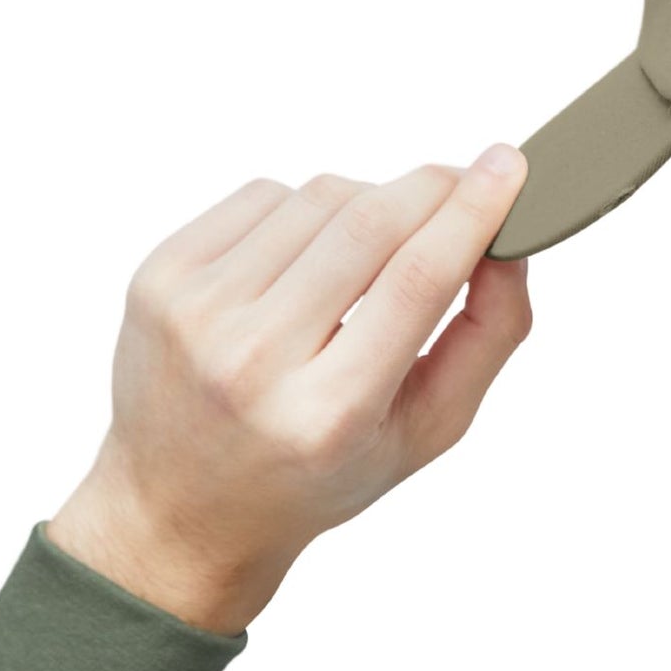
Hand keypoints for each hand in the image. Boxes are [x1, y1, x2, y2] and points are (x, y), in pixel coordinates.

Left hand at [46, 147, 531, 632]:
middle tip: (468, 184)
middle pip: (370, 224)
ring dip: (372, 202)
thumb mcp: (427, 429)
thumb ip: (488, 335)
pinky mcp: (160, 276)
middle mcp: (252, 360)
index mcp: (327, 413)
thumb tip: (510, 239)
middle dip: (434, 188)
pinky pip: (264, 195)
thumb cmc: (319, 470)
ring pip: (319, 196)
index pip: (416, 279)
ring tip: (374, 252)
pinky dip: (308, 209)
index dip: (473, 211)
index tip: (510, 165)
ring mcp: (195, 313)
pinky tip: (310, 258)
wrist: (180, 505)